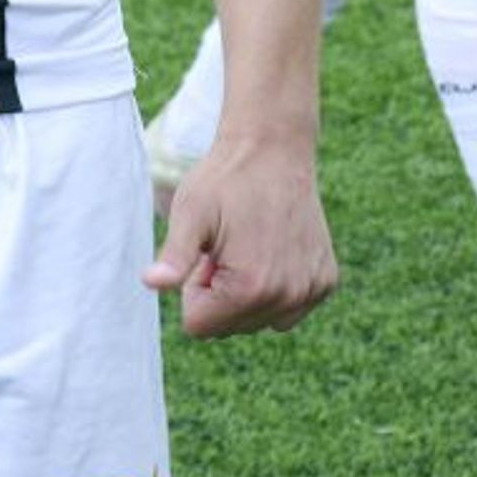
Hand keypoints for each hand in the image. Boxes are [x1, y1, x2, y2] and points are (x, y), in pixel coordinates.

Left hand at [142, 134, 336, 338]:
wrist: (274, 148)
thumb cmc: (225, 180)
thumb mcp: (191, 214)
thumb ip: (174, 257)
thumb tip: (150, 284)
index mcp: (249, 288)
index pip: (199, 326)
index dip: (193, 290)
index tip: (205, 254)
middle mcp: (286, 298)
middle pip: (230, 327)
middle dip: (219, 294)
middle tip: (225, 246)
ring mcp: (311, 290)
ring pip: (261, 320)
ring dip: (248, 292)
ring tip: (247, 245)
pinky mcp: (326, 280)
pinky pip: (290, 307)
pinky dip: (277, 286)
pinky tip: (273, 247)